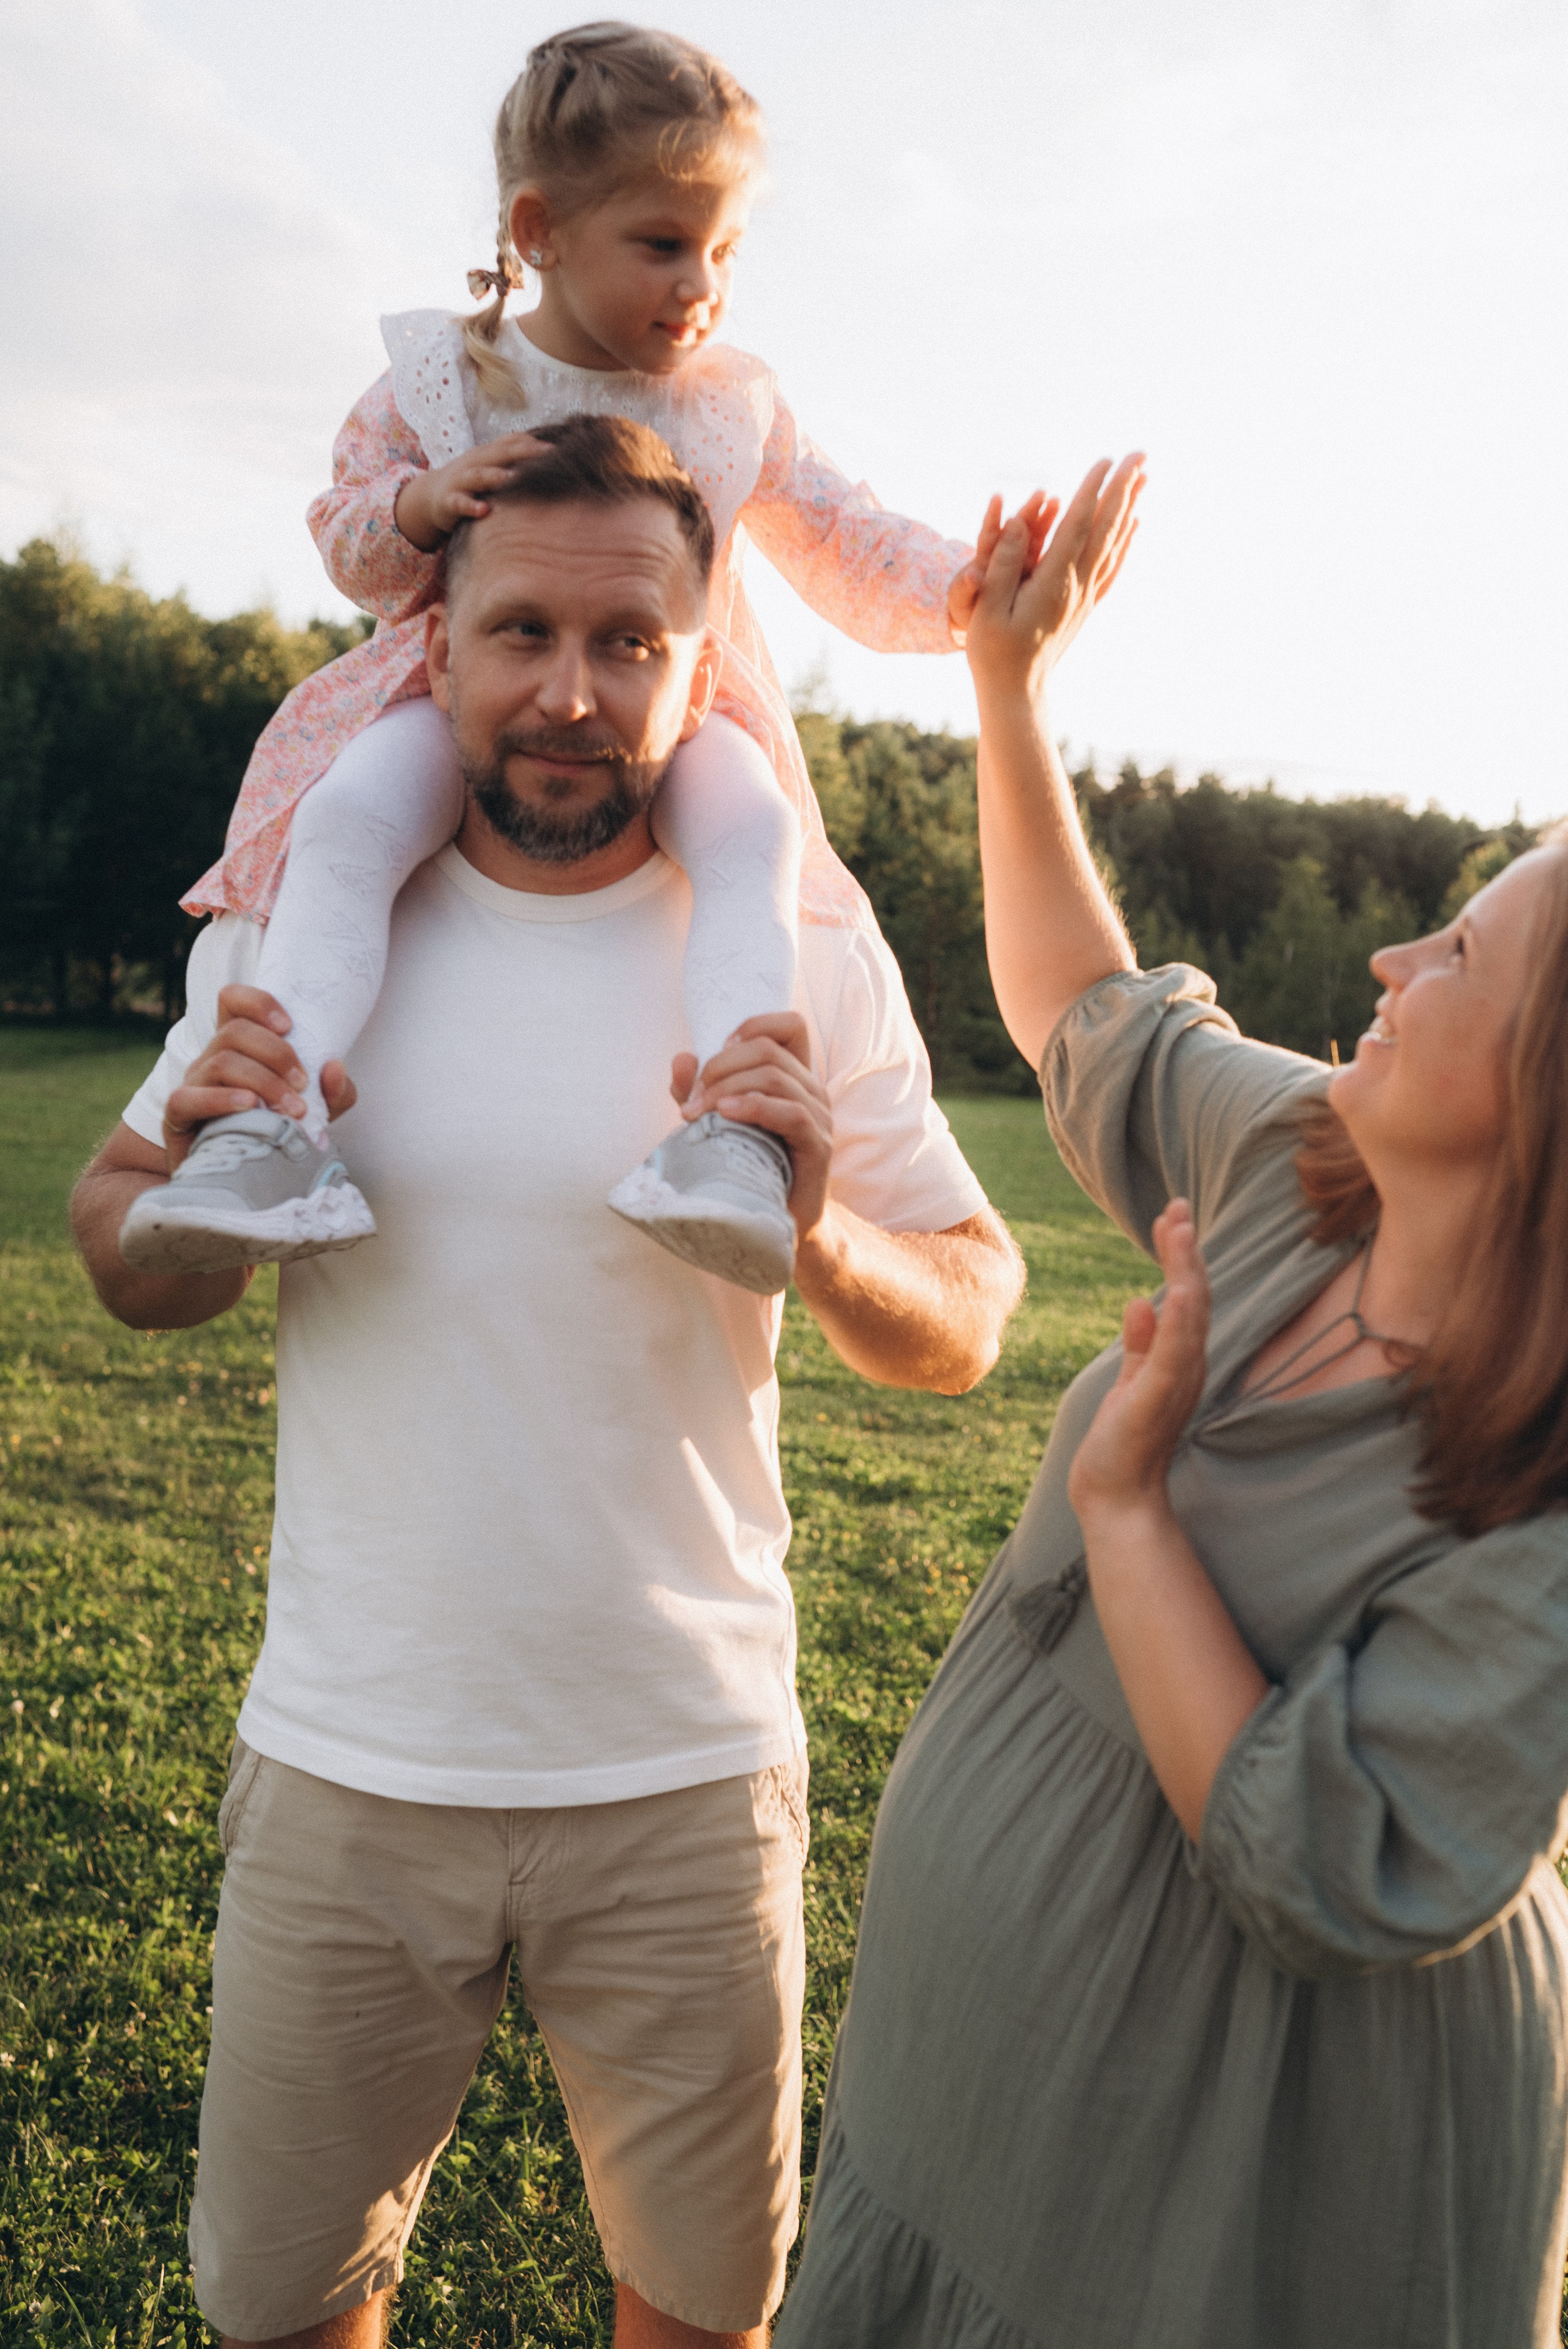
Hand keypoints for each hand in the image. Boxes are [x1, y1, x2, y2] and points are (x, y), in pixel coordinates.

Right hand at [162, 986, 355, 1168]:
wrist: (242, 1179)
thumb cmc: (280, 1133)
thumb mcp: (319, 1111)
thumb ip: (334, 1091)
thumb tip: (334, 1067)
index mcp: (238, 1045)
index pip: (233, 1000)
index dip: (258, 1002)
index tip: (289, 1025)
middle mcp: (211, 1058)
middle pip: (234, 1031)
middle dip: (276, 1053)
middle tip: (302, 1084)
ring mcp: (192, 1084)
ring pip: (221, 1061)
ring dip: (263, 1081)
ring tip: (292, 1109)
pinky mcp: (178, 1116)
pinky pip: (187, 1097)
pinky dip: (221, 1099)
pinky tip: (250, 1107)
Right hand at [394, 434, 548, 552]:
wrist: (431, 495)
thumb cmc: (470, 480)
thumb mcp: (491, 464)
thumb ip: (513, 455)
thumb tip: (546, 447)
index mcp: (488, 454)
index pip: (512, 444)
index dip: (533, 445)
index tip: (558, 448)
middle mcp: (475, 463)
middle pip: (499, 454)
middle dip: (522, 453)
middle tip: (546, 455)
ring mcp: (461, 481)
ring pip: (479, 476)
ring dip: (495, 476)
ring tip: (512, 478)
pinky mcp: (449, 501)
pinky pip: (460, 503)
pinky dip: (471, 506)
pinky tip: (484, 510)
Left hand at [668, 1012, 832, 1239]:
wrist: (775, 1221)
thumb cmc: (747, 1166)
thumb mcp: (714, 1120)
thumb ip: (697, 1089)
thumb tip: (682, 1057)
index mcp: (793, 1077)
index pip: (790, 1026)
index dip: (754, 1024)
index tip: (718, 1050)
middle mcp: (811, 1090)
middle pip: (768, 1050)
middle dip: (720, 1066)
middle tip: (691, 1097)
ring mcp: (819, 1117)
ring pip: (775, 1077)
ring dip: (727, 1088)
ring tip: (697, 1112)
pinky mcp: (818, 1145)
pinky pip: (791, 1112)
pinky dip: (753, 1107)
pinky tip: (725, 1115)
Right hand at [965, 455, 1144, 699]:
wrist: (1018, 693)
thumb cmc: (994, 652)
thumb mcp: (987, 608)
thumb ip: (1004, 563)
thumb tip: (1018, 522)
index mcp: (1054, 582)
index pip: (1078, 526)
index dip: (1093, 491)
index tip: (1106, 459)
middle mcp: (1077, 586)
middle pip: (1106, 528)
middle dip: (1123, 489)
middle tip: (1140, 454)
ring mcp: (1085, 597)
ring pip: (1115, 543)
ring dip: (1130, 508)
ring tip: (1144, 478)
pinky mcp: (1085, 606)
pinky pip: (1112, 566)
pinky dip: (1126, 540)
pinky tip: (1134, 524)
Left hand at [1066, 1199, 1207, 1522]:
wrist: (1117, 1496)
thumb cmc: (1125, 1443)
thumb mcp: (1131, 1382)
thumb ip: (1140, 1344)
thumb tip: (1139, 1302)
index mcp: (1180, 1359)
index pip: (1185, 1297)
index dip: (1181, 1256)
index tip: (1172, 1216)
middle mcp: (1187, 1366)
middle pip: (1193, 1297)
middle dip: (1185, 1251)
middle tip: (1177, 1208)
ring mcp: (1176, 1382)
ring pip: (1188, 1317)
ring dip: (1184, 1271)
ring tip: (1178, 1230)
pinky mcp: (1157, 1398)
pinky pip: (1171, 1354)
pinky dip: (1174, 1321)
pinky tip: (1172, 1290)